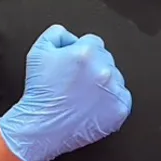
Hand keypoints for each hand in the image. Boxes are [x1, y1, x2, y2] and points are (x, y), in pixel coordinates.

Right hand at [0, 24, 131, 160]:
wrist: (41, 127)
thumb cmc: (39, 91)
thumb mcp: (38, 51)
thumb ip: (57, 34)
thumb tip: (72, 37)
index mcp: (86, 52)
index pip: (93, 42)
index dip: (80, 54)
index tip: (73, 67)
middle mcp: (103, 69)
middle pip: (106, 58)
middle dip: (93, 67)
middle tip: (76, 82)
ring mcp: (113, 90)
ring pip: (116, 77)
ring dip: (104, 83)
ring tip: (83, 96)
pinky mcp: (119, 109)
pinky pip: (123, 97)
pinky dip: (112, 101)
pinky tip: (94, 105)